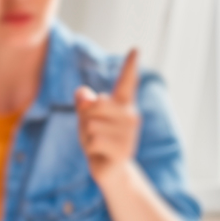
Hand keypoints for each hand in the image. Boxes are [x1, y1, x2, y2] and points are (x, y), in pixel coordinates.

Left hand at [75, 48, 140, 183]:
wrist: (111, 171)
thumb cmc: (98, 140)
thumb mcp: (86, 118)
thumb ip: (84, 102)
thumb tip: (83, 93)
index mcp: (123, 104)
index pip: (127, 82)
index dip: (130, 65)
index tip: (136, 48)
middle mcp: (131, 116)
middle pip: (96, 103)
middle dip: (86, 118)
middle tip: (94, 132)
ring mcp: (129, 134)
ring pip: (91, 124)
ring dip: (87, 136)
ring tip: (98, 144)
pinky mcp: (123, 150)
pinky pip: (94, 140)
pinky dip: (90, 149)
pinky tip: (100, 154)